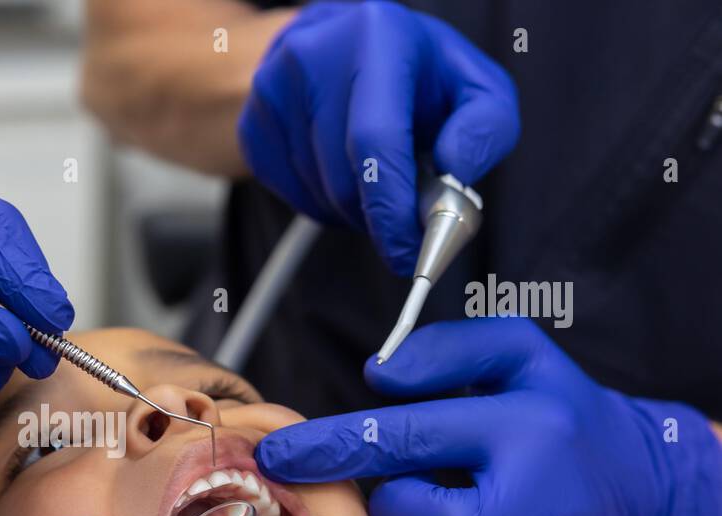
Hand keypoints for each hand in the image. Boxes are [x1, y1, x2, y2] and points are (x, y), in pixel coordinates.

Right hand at [238, 1, 518, 272]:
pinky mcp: (253, 124)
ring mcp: (273, 92)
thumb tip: (456, 173)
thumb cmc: (414, 73)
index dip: (391, 208)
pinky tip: (341, 173)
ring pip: (317, 195)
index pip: (375, 140)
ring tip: (373, 179)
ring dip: (353, 210)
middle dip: (378, 217)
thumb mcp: (473, 85)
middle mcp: (315, 58)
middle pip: (343, 179)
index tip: (407, 253)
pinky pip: (290, 195)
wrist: (339, 48)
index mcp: (378, 38)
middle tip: (403, 218)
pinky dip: (323, 204)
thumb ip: (486, 129)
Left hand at [254, 317, 721, 515]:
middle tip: (402, 504)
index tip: (279, 456)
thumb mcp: (514, 354)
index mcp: (519, 428)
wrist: (642, 475)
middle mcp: (537, 499)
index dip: (332, 448)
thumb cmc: (556, 414)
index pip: (407, 438)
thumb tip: (377, 375)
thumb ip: (444, 350)